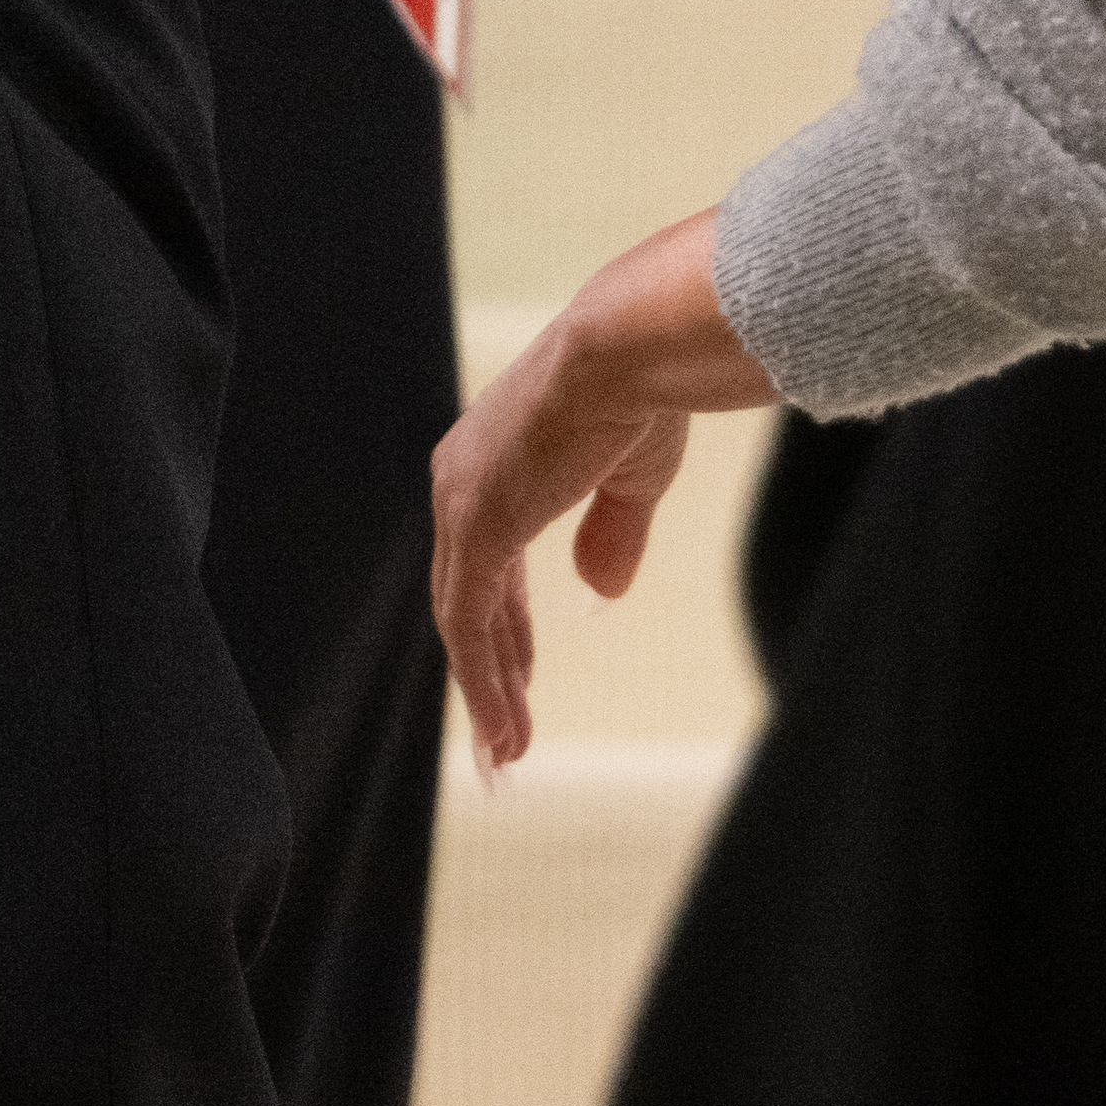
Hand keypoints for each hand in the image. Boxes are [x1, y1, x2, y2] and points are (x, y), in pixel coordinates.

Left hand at [431, 208, 767, 773]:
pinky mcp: (477, 527)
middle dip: (493, 668)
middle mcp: (462, 480)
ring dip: (488, 692)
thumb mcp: (630, 479)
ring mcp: (462, 503)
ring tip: (507, 754)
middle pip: (468, 596)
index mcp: (496, 462)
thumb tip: (599, 592)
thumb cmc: (642, 392)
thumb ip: (610, 536)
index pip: (489, 561)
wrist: (632, 351)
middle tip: (507, 730)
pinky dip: (484, 681)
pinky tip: (504, 728)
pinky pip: (469, 624)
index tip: (522, 672)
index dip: (509, 624)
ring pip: (464, 620)